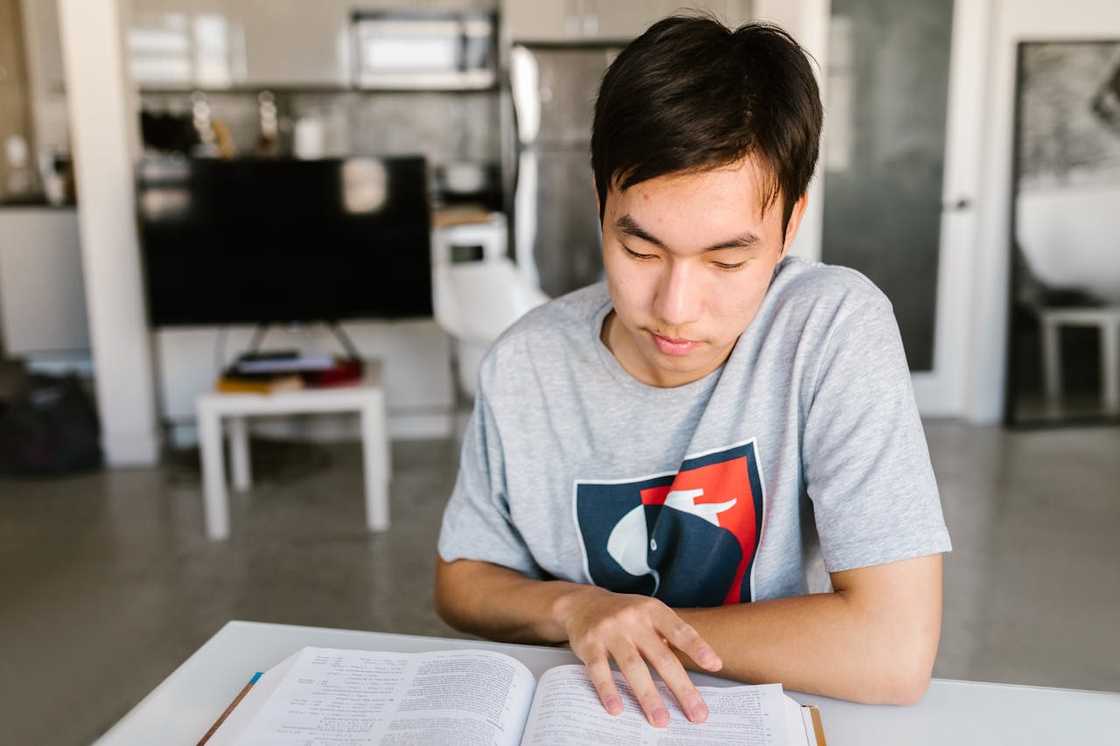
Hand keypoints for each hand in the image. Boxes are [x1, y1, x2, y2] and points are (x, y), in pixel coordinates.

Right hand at [556, 586, 722, 726]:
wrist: (582, 603)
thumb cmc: (625, 614)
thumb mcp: (648, 613)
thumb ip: (669, 634)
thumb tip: (701, 665)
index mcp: (652, 610)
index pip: (679, 630)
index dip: (697, 647)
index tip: (714, 665)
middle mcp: (633, 619)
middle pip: (661, 656)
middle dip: (681, 687)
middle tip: (696, 713)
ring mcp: (610, 631)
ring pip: (633, 666)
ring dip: (649, 696)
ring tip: (661, 720)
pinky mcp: (589, 644)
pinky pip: (599, 670)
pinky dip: (609, 690)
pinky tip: (617, 708)